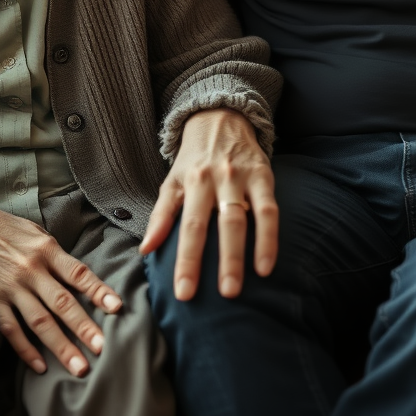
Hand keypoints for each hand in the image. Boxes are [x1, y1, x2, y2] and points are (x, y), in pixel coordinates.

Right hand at [0, 201, 121, 375]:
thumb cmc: (7, 227)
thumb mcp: (36, 232)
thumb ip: (56, 255)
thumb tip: (78, 278)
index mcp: (46, 249)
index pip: (78, 273)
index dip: (98, 291)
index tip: (117, 307)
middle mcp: (30, 269)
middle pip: (61, 303)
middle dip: (83, 328)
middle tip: (103, 349)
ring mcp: (11, 287)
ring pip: (39, 322)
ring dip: (60, 346)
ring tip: (78, 367)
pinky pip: (11, 329)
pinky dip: (25, 349)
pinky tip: (41, 366)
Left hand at [140, 108, 276, 300]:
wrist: (220, 118)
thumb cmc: (193, 159)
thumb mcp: (171, 181)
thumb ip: (161, 215)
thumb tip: (145, 250)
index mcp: (192, 181)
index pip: (188, 226)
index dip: (187, 260)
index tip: (183, 293)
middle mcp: (217, 178)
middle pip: (218, 224)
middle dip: (221, 262)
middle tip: (223, 297)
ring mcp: (241, 177)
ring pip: (245, 218)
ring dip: (244, 254)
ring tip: (241, 288)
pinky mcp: (263, 175)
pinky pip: (270, 210)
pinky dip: (270, 238)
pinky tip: (266, 266)